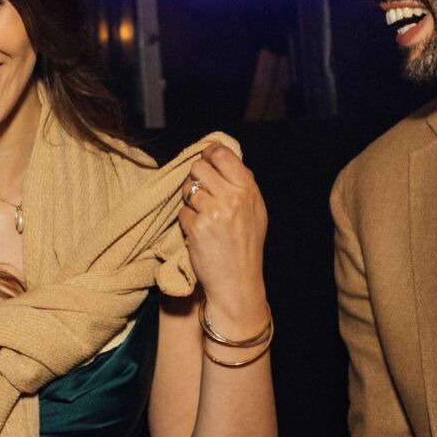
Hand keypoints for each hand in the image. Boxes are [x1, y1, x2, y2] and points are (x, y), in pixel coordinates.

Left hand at [178, 143, 268, 334]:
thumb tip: (223, 157)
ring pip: (188, 189)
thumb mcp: (255, 212)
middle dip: (196, 179)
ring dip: (190, 201)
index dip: (209, 153)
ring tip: (202, 217)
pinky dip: (186, 222)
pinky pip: (182, 212)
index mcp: (248, 190)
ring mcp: (213, 212)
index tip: (205, 158)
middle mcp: (232, 198)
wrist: (237, 282)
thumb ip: (242, 185)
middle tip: (202, 195)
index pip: (223, 154)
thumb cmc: (245, 247)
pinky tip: (198, 234)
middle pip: (199, 168)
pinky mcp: (196, 227)